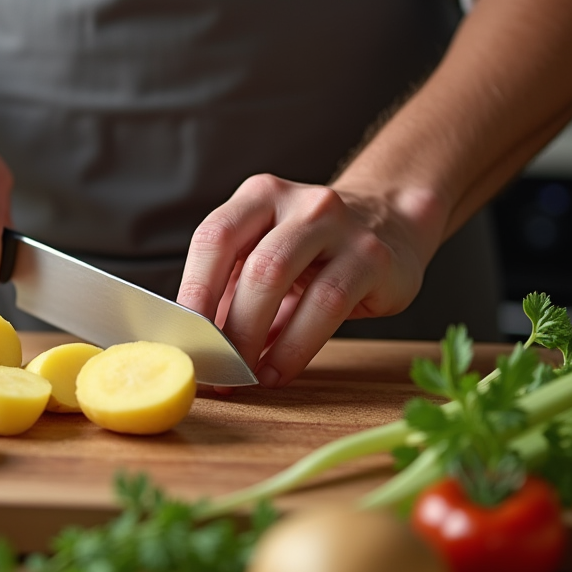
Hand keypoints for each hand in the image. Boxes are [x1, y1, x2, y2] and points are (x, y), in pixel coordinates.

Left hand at [177, 174, 440, 387]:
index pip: (215, 238)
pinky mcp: (372, 258)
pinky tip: (278, 370)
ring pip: (288, 283)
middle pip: (253, 266)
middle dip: (229, 327)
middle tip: (215, 368)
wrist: (391, 221)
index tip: (180, 336)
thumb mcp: (265, 256)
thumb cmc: (312, 251)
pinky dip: (295, 347)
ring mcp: (340, 227)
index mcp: (260, 196)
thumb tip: (194, 346)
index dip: (194, 289)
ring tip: (246, 375)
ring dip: (259, 338)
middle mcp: (300, 204)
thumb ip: (232, 291)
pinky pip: (327, 307)